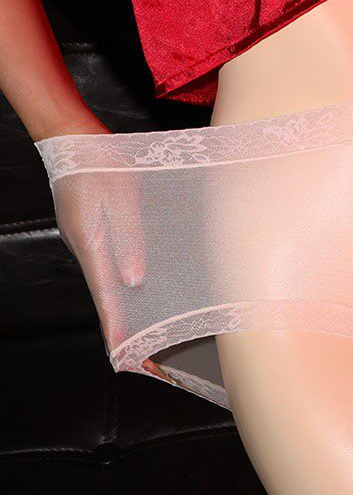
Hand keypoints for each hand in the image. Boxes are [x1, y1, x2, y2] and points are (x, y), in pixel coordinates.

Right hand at [49, 139, 147, 353]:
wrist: (74, 139)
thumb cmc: (101, 164)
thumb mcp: (122, 200)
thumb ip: (129, 238)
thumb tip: (133, 280)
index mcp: (92, 243)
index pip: (106, 295)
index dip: (116, 326)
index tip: (123, 355)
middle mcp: (86, 247)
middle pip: (104, 295)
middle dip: (119, 327)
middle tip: (135, 356)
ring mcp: (86, 240)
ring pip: (106, 282)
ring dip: (119, 308)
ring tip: (135, 333)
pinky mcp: (91, 230)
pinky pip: (106, 266)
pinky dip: (116, 286)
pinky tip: (131, 291)